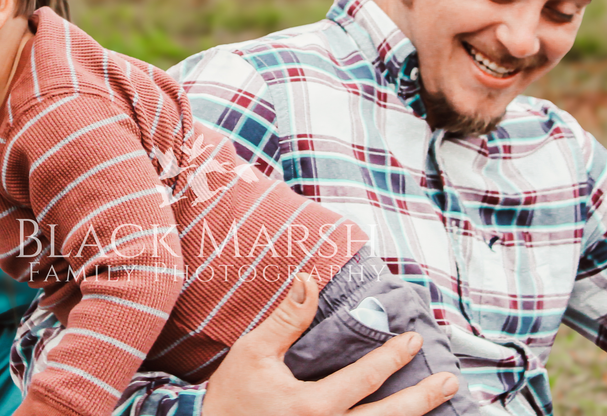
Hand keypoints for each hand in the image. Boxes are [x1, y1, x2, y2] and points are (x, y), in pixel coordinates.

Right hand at [203, 273, 458, 415]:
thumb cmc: (233, 398)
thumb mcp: (255, 352)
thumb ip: (287, 318)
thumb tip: (309, 280)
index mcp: (313, 407)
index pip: (365, 378)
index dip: (392, 356)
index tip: (413, 339)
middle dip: (422, 399)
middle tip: (450, 381)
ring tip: (439, 404)